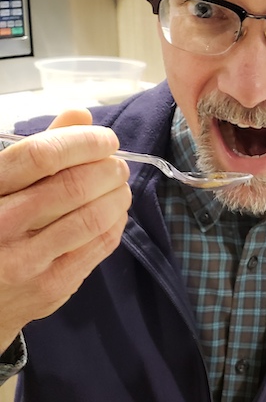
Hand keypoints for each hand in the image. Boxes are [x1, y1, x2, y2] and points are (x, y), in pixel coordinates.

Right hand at [0, 108, 130, 352]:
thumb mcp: (0, 184)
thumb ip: (38, 149)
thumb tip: (81, 115)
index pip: (40, 155)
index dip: (82, 141)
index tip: (105, 139)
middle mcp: (2, 225)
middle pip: (73, 186)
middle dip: (107, 169)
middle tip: (117, 164)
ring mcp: (27, 261)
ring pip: (92, 218)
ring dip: (116, 195)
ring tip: (118, 186)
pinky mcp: (52, 287)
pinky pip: (98, 246)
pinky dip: (114, 222)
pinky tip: (114, 212)